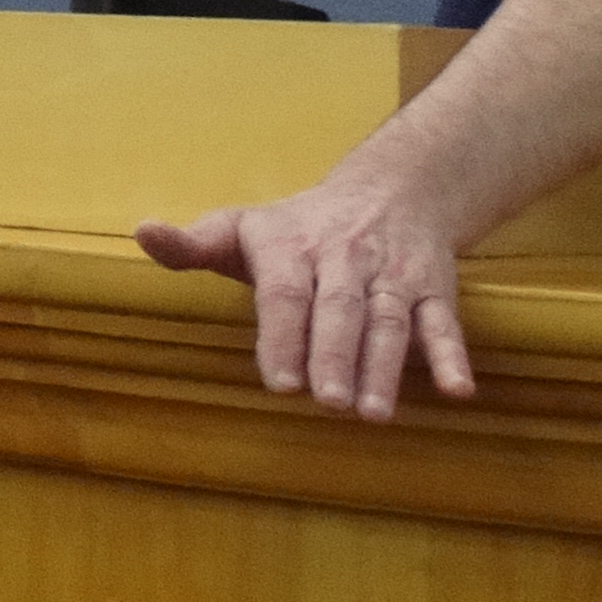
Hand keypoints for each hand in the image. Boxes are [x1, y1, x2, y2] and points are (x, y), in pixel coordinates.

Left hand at [137, 176, 475, 420]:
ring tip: (374, 414)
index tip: (280, 384)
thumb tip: (143, 231)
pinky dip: (452, 356)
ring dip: (385, 367)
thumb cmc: (299, 226)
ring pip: (390, 320)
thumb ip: (192, 244)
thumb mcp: (242, 227)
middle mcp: (345, 258)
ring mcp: (392, 275)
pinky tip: (458, 392)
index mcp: (291, 246)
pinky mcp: (434, 288)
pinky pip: (445, 323)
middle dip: (334, 356)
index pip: (285, 292)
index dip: (283, 336)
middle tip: (329, 403)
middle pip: (340, 309)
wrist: (393, 188)